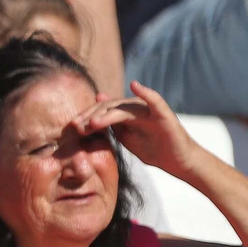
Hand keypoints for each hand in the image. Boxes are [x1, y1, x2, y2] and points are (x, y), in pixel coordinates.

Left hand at [74, 81, 200, 177]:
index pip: (101, 111)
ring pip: (123, 107)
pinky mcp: (163, 114)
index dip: (85, 118)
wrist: (177, 161)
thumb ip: (110, 127)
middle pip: (108, 106)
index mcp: (125, 113)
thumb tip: (90, 118)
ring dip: (106, 114)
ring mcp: (149, 109)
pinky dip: (145, 92)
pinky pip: (154, 100)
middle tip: (76, 127)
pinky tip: (135, 85)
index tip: (71, 128)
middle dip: (90, 116)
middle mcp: (135, 107)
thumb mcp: (126, 139)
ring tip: (92, 124)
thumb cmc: (152, 150)